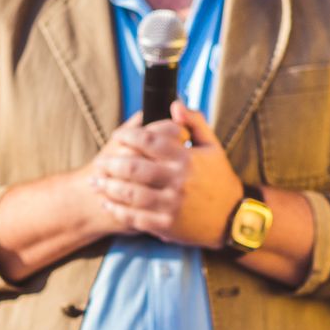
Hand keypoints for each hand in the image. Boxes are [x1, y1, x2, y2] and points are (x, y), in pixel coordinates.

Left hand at [88, 103, 241, 248]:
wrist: (233, 218)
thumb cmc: (219, 178)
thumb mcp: (212, 146)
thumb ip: (194, 121)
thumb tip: (173, 104)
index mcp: (185, 158)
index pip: (148, 141)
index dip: (127, 136)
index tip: (117, 135)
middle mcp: (177, 181)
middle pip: (133, 169)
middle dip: (111, 164)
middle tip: (99, 162)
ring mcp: (170, 205)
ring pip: (129, 194)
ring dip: (108, 187)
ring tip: (96, 181)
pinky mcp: (166, 225)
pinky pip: (134, 217)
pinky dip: (117, 210)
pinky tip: (107, 203)